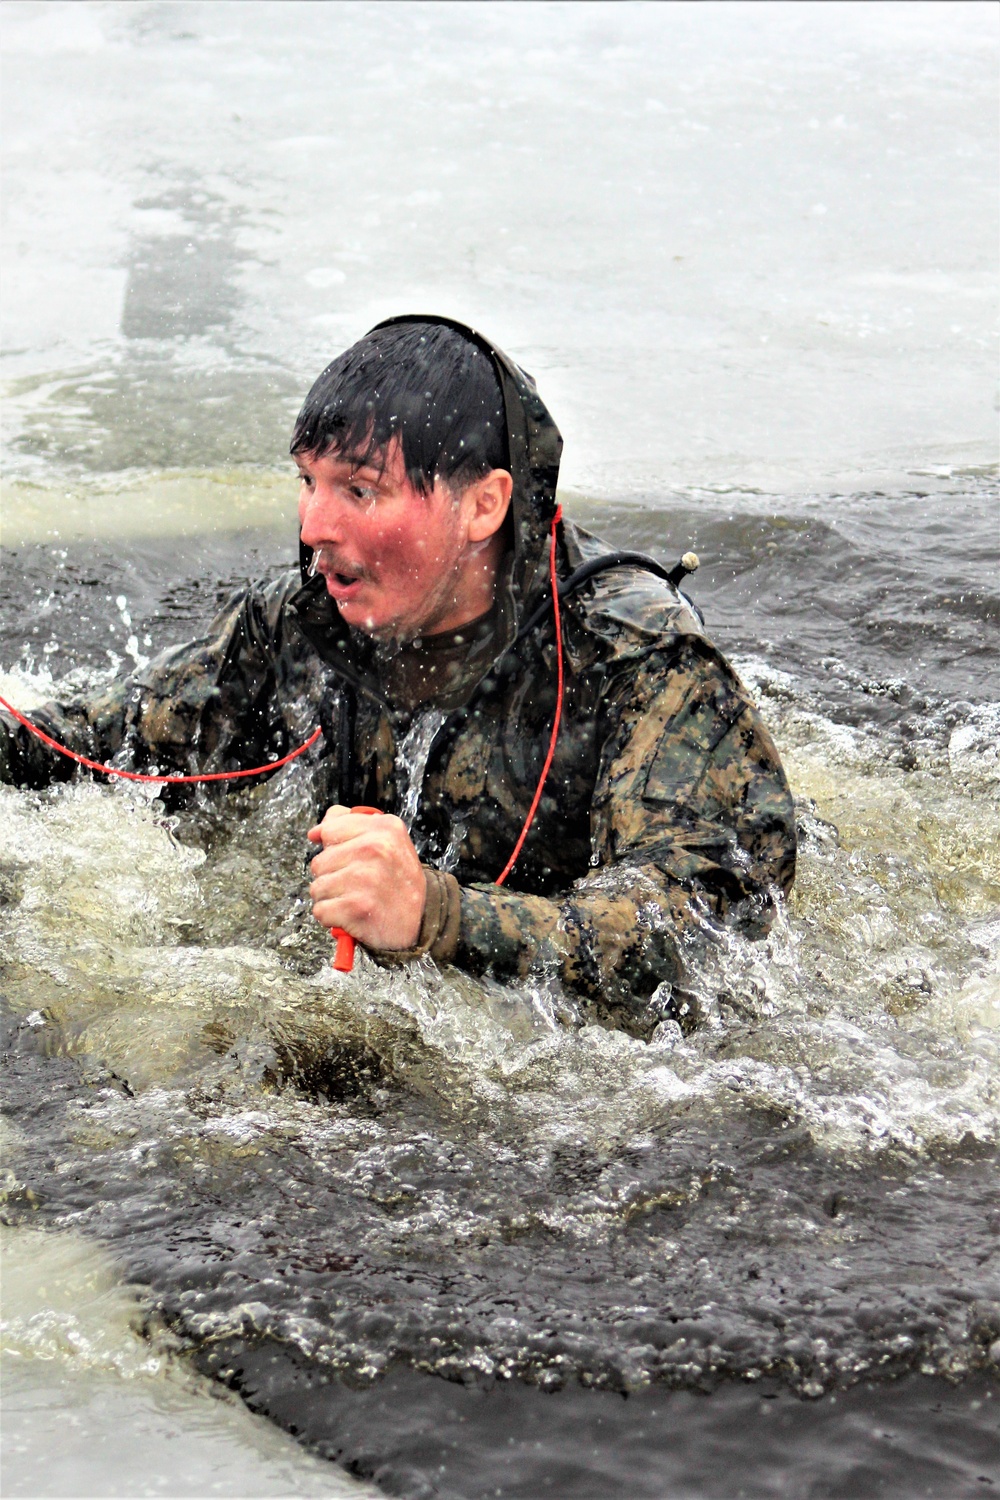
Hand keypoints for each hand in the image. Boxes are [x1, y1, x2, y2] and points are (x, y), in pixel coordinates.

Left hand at [307, 806, 424, 950]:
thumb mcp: (387, 841)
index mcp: (383, 828)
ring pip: (317, 887)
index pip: (328, 829)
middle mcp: (375, 849)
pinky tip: (352, 914)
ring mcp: (365, 878)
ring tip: (355, 898)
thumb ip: (350, 826)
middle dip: (332, 876)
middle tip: (358, 884)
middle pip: (319, 862)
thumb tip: (315, 832)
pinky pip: (320, 910)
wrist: (423, 918)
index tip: (349, 859)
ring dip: (331, 898)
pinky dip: (332, 917)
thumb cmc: (398, 880)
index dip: (333, 847)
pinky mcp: (356, 907)